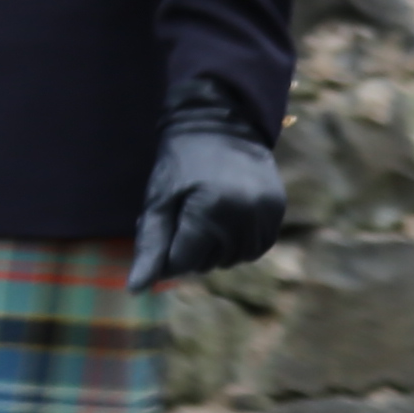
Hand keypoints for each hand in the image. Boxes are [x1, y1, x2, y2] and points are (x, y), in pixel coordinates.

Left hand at [128, 84, 286, 286]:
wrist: (222, 123)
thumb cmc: (181, 161)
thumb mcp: (158, 200)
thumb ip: (150, 246)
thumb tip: (136, 289)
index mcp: (209, 211)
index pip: (181, 264)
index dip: (167, 250)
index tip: (167, 222)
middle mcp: (243, 215)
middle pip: (207, 264)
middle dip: (192, 247)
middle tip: (188, 211)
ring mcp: (265, 214)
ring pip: (232, 259)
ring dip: (217, 247)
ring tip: (209, 214)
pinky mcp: (277, 210)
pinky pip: (256, 247)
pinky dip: (239, 241)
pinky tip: (229, 217)